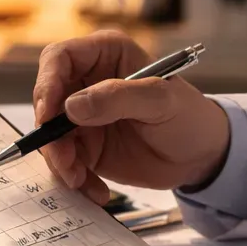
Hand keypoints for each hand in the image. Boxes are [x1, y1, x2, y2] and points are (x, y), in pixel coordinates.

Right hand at [32, 31, 231, 202]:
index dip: (46, 83)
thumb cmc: (189, 116)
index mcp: (106, 54)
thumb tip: (72, 106)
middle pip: (46, 100)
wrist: (200, 155)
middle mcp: (87, 82)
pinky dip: (75, 179)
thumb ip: (118, 98)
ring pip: (50, 136)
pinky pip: (64, 161)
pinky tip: (97, 191)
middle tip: (66, 161)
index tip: (48, 114)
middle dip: (50, 134)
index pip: (59, 58)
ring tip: (81, 180)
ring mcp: (83, 116)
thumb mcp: (161, 101)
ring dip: (60, 162)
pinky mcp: (85, 146)